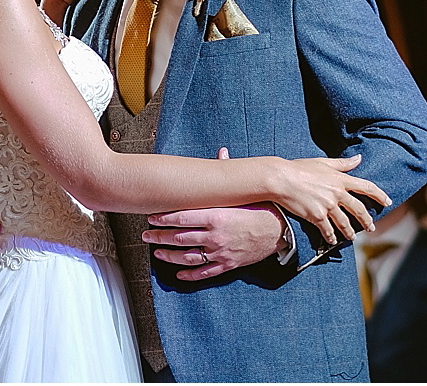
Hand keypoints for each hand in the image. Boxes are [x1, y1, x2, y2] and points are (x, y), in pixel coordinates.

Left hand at [144, 148, 287, 280]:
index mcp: (216, 216)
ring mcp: (220, 252)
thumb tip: (221, 153)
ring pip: (188, 257)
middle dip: (160, 237)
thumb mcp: (241, 192)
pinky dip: (191, 274)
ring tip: (157, 252)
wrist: (280, 231)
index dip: (163, 218)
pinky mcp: (228, 265)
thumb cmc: (259, 208)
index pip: (182, 217)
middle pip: (180, 238)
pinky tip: (179, 273)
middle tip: (146, 235)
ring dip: (170, 256)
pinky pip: (205, 272)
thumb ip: (227, 175)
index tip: (151, 216)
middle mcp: (215, 236)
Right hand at [274, 154, 389, 244]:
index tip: (388, 202)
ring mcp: (327, 206)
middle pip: (359, 209)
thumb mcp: (323, 162)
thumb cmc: (300, 168)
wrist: (281, 179)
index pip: (366, 187)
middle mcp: (337, 193)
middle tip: (372, 228)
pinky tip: (332, 240)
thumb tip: (359, 159)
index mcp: (340, 179)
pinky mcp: (316, 216)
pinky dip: (331, 237)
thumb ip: (343, 163)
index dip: (379, 195)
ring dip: (350, 232)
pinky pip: (328, 230)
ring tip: (351, 237)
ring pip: (345, 223)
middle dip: (367, 220)